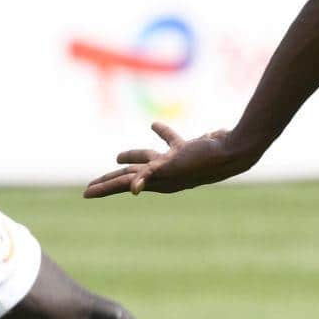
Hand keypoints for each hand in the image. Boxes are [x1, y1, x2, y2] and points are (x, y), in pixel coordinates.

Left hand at [84, 122, 262, 198]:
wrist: (233, 152)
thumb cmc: (204, 161)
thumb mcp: (175, 168)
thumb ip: (153, 175)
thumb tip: (133, 190)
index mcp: (158, 181)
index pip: (123, 183)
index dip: (104, 187)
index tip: (86, 193)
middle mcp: (163, 175)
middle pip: (129, 175)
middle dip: (110, 179)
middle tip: (90, 187)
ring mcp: (174, 163)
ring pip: (146, 159)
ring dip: (132, 156)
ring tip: (117, 156)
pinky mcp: (186, 150)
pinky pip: (169, 141)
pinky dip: (161, 132)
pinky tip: (153, 125)